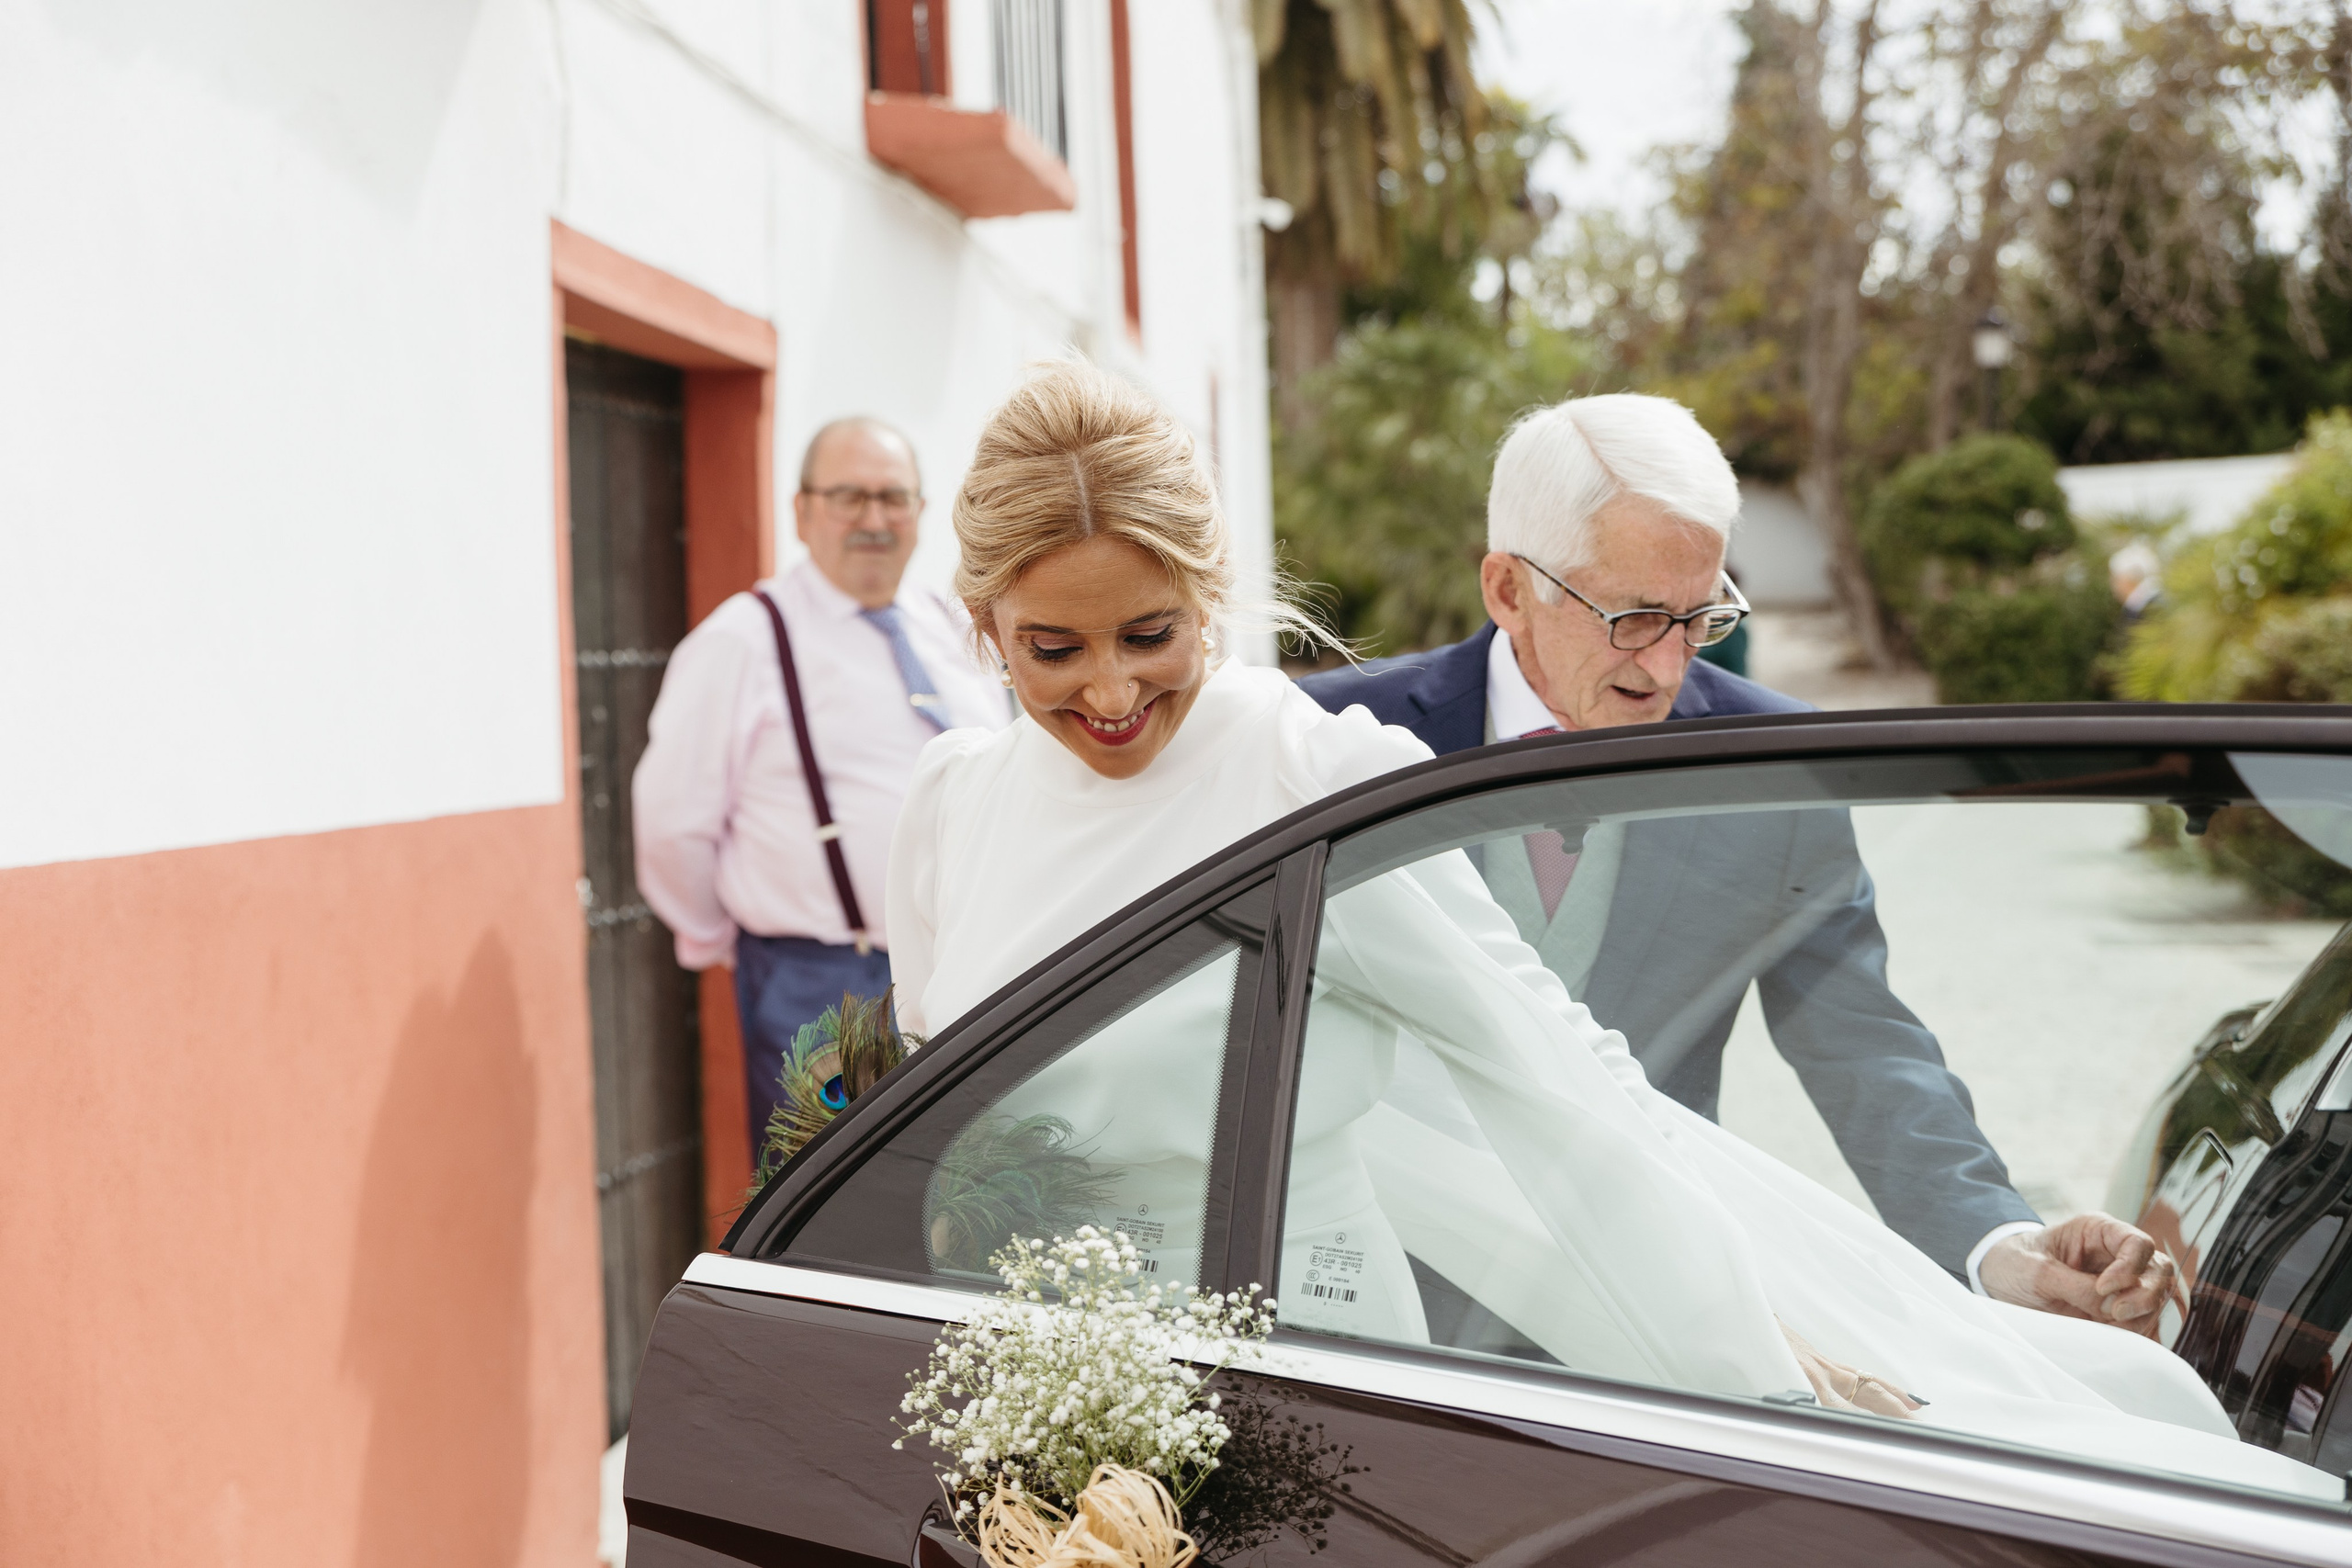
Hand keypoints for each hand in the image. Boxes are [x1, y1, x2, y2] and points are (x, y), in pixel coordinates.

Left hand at [1977, 1214, 2181, 1336]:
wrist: (1997, 1279)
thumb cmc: (2015, 1262)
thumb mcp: (2036, 1271)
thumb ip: (2074, 1286)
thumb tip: (2113, 1306)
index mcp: (2098, 1232)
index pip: (2138, 1243)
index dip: (2130, 1267)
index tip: (2103, 1288)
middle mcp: (2116, 1256)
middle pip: (2158, 1272)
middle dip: (2144, 1295)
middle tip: (2114, 1313)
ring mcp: (2120, 1285)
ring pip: (2156, 1300)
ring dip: (2140, 1317)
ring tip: (2106, 1324)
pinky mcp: (2115, 1311)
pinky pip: (2142, 1322)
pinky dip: (2135, 1332)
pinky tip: (2113, 1335)